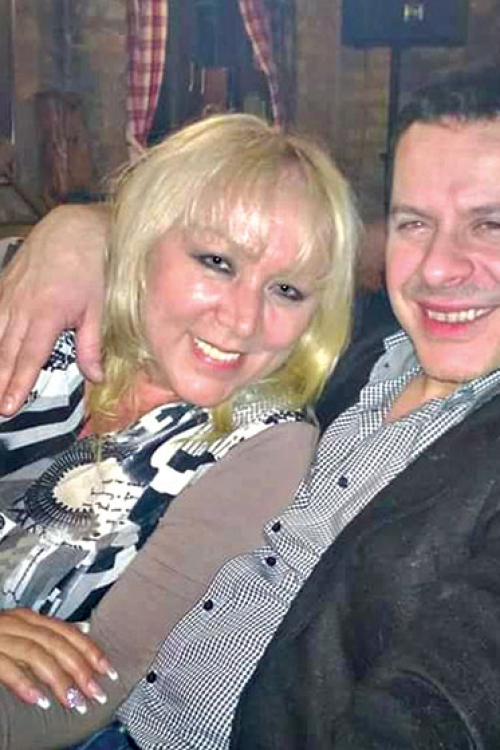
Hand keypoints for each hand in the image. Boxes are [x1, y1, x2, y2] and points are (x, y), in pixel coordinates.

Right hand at [0, 204, 107, 415]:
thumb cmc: (94, 265)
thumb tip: (95, 377)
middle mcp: (21, 306)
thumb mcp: (100, 306)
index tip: (8, 406)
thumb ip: (93, 343)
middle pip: (5, 351)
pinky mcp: (5, 285)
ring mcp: (9, 294)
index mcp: (46, 313)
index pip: (29, 357)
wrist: (76, 225)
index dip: (18, 383)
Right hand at [0, 608, 117, 712]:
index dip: (91, 652)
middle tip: (96, 693)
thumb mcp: (22, 629)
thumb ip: (50, 630)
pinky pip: (7, 667)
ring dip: (58, 680)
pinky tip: (38, 700)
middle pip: (57, 644)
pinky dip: (24, 684)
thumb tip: (85, 628)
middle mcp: (17, 623)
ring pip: (37, 655)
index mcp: (29, 618)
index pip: (68, 632)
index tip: (109, 672)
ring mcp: (0, 636)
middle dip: (81, 670)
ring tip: (73, 701)